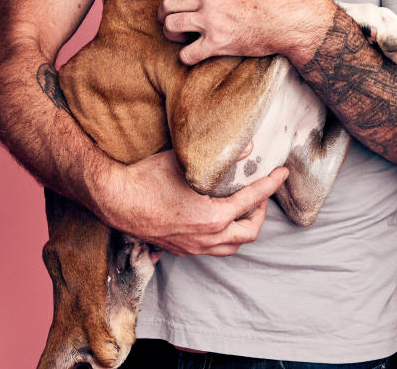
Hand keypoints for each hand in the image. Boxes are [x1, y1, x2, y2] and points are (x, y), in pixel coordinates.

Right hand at [104, 150, 288, 256]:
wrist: (114, 200)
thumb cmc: (146, 179)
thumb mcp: (186, 161)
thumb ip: (221, 155)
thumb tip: (248, 147)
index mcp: (213, 217)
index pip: (254, 200)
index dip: (271, 185)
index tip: (282, 173)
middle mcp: (207, 237)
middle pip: (249, 232)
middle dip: (261, 212)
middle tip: (261, 193)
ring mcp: (192, 247)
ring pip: (231, 247)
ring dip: (242, 229)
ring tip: (243, 210)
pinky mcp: (179, 250)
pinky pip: (211, 250)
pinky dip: (222, 237)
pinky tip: (216, 221)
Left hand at [155, 0, 334, 64]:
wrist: (293, 17)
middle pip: (168, 2)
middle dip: (163, 11)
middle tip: (166, 17)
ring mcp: (211, 20)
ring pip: (171, 24)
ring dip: (171, 32)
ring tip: (179, 35)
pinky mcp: (217, 43)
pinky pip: (187, 54)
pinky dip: (187, 56)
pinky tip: (193, 55)